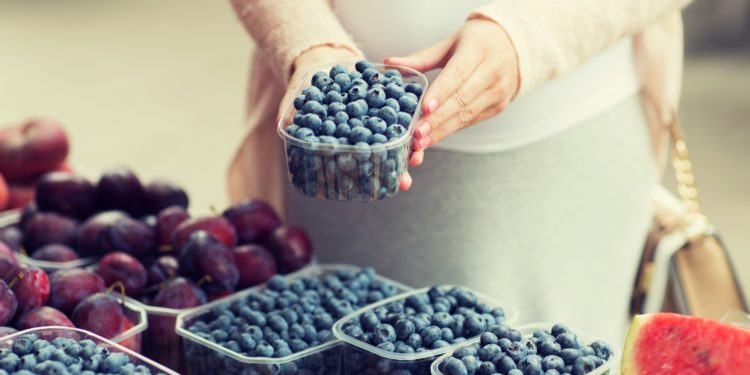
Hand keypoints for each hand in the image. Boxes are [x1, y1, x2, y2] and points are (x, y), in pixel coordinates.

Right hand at [280, 46, 417, 190]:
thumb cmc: (307, 84)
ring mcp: (373, 118)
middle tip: (404, 182)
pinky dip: (410, 117)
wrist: (323, 57)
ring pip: (393, 138)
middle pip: (378, 156)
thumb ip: (290, 109)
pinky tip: (420, 124)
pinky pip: (399, 109)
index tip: (369, 190)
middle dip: (391, 170)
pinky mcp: (385, 98)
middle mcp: (359, 134)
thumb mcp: (296, 95)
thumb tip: (282, 123)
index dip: (360, 178)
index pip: (351, 164)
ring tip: (417, 159)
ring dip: (406, 150)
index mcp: (340, 141)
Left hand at [385, 18, 519, 167]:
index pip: (457, 74)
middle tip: (416, 134)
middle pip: (461, 99)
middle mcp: (492, 72)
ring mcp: (498, 92)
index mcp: (479, 50)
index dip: (441, 93)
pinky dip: (450, 130)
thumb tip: (389, 62)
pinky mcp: (498, 107)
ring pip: (466, 115)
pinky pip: (471, 121)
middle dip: (437, 120)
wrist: (516, 46)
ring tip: (421, 143)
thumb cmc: (478, 42)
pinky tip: (433, 138)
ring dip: (442, 131)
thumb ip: (421, 57)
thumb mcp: (451, 43)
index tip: (424, 108)